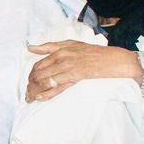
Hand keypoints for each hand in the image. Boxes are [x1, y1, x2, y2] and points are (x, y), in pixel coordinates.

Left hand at [25, 40, 141, 101]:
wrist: (116, 60)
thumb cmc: (95, 53)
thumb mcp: (72, 45)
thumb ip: (50, 46)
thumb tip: (29, 47)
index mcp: (60, 50)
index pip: (39, 64)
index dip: (31, 75)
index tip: (28, 83)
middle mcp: (62, 57)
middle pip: (39, 73)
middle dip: (30, 85)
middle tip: (27, 94)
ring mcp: (68, 67)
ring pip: (45, 80)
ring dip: (35, 91)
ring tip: (30, 98)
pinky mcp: (76, 76)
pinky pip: (57, 86)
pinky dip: (46, 93)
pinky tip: (39, 98)